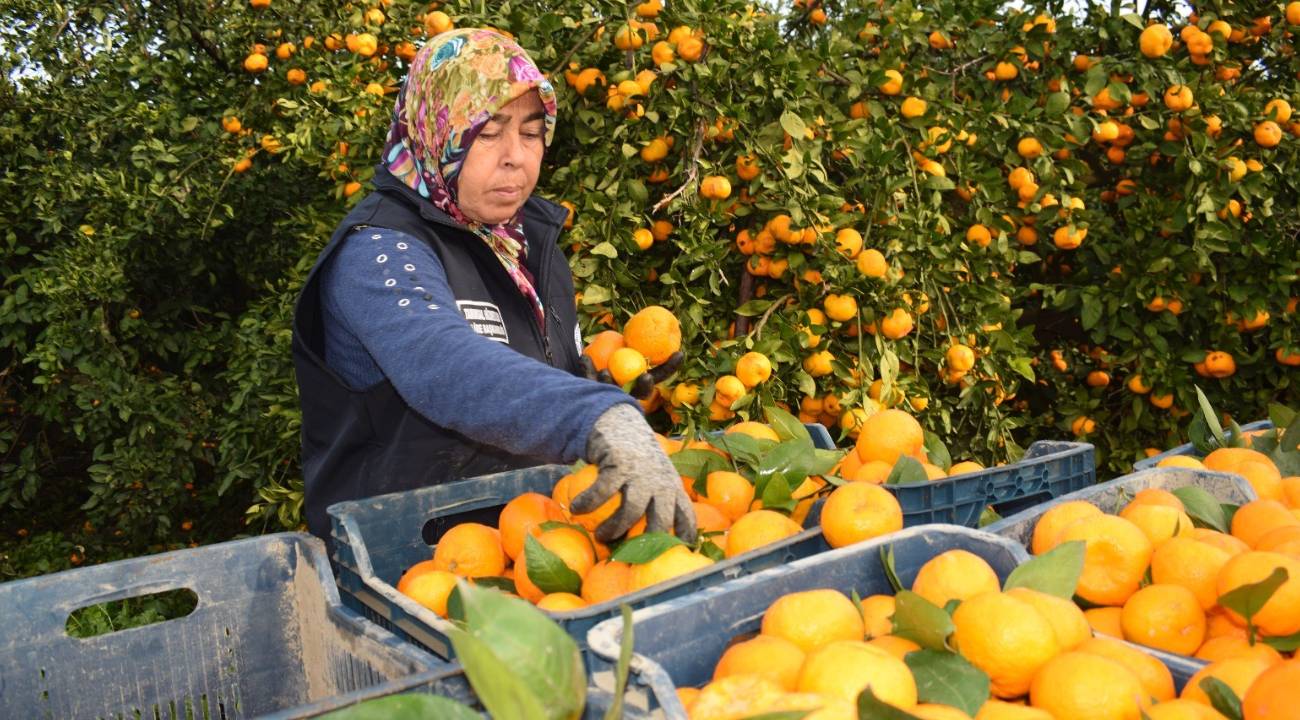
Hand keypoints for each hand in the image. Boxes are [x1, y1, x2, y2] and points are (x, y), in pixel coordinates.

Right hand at [570, 403, 697, 543]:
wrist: (620, 423)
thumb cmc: (636, 459)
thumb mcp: (655, 476)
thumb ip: (655, 500)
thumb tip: (641, 539)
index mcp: (672, 487)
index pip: (686, 515)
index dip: (684, 536)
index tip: (677, 552)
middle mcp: (660, 482)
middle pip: (661, 520)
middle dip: (646, 542)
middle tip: (628, 555)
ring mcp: (641, 473)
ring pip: (631, 511)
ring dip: (613, 528)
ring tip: (599, 536)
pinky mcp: (619, 463)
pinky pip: (602, 491)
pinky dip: (588, 503)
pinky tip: (576, 509)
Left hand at [580, 351, 682, 400]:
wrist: (579, 379)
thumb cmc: (607, 360)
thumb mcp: (619, 351)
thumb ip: (629, 345)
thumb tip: (649, 327)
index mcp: (639, 381)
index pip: (659, 375)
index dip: (670, 367)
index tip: (679, 353)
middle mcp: (628, 392)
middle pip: (641, 393)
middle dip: (644, 387)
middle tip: (646, 376)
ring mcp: (612, 398)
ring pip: (615, 394)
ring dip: (611, 382)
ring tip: (605, 372)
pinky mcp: (592, 398)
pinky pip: (590, 385)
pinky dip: (587, 370)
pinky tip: (585, 357)